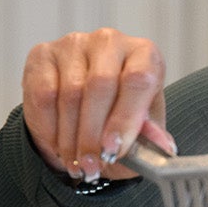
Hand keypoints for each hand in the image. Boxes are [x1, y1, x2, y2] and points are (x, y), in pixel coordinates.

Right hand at [21, 28, 176, 182]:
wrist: (82, 109)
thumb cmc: (118, 115)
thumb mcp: (140, 130)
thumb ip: (151, 139)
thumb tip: (164, 147)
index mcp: (144, 54)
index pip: (138, 79)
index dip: (126, 118)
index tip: (114, 149)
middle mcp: (110, 42)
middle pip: (101, 85)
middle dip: (94, 135)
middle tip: (92, 165)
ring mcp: (74, 44)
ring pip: (70, 94)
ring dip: (71, 138)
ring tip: (77, 163)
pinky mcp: (43, 54)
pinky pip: (44, 95)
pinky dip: (50, 129)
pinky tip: (58, 145)